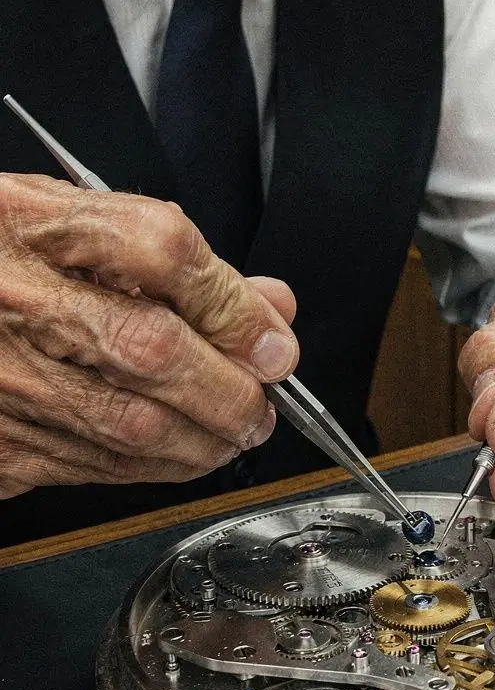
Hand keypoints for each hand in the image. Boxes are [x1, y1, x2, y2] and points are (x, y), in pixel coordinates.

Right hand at [0, 174, 299, 498]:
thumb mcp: (62, 220)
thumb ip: (167, 260)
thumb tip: (269, 306)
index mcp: (28, 222)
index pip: (159, 249)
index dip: (231, 302)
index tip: (273, 336)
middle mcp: (10, 298)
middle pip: (152, 348)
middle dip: (230, 387)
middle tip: (263, 403)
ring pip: (128, 424)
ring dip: (204, 440)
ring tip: (234, 433)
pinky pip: (89, 467)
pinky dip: (151, 468)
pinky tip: (177, 454)